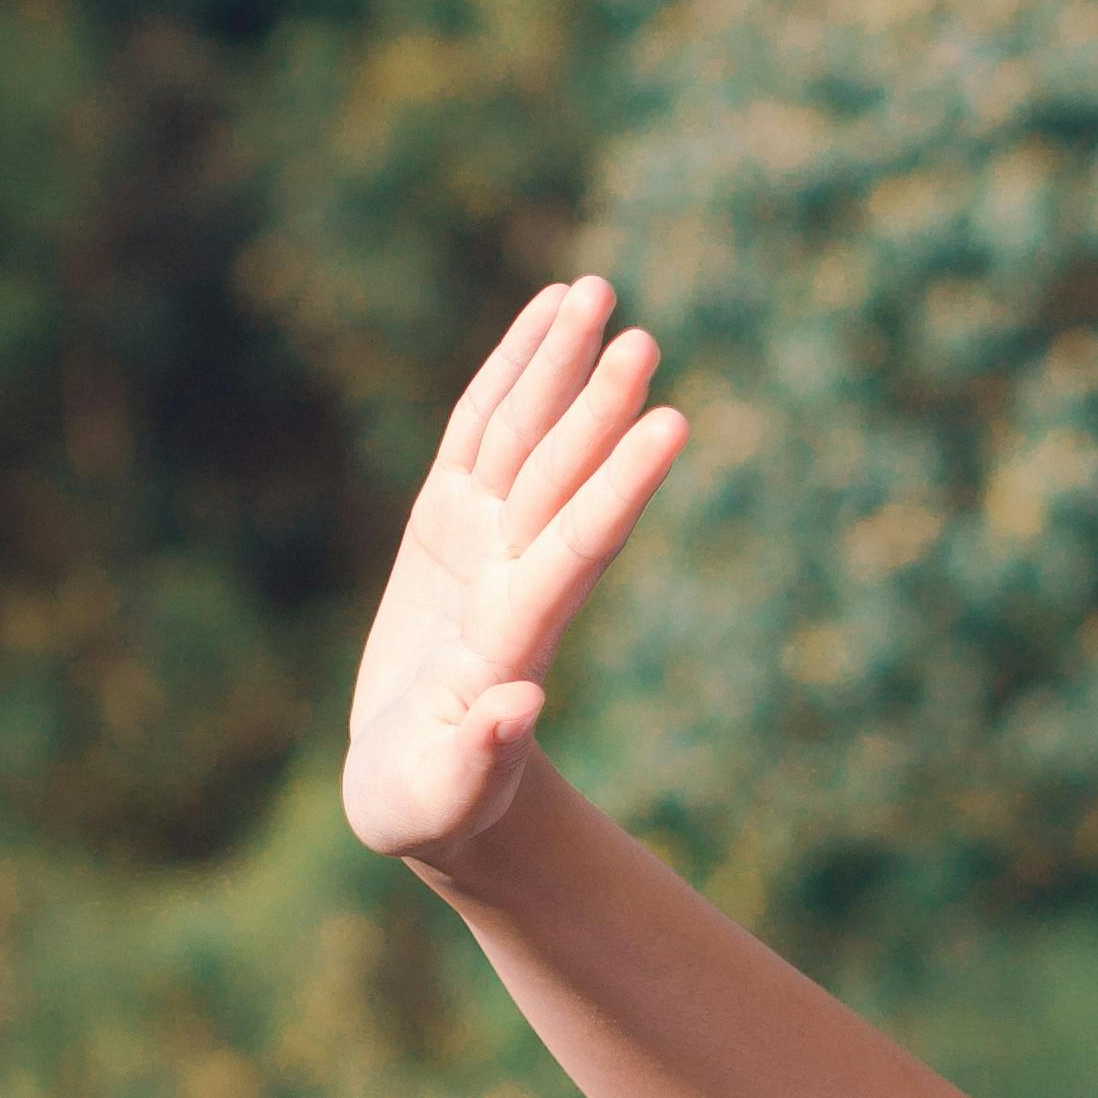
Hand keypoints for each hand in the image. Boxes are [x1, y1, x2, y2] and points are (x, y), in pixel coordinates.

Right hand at [343, 277, 689, 873]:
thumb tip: (516, 709)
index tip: (670, 424)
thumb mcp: (438, 797)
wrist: (428, 786)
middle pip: (558, 478)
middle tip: (640, 334)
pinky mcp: (447, 524)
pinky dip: (509, 374)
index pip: (576, 547)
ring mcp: (483, 542)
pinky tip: (545, 316)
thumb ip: (476, 757)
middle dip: (595, 408)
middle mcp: (510, 577)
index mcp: (511, 640)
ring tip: (596, 290)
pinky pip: (479, 433)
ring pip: (523, 438)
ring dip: (559, 367)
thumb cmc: (429, 806)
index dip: (618, 487)